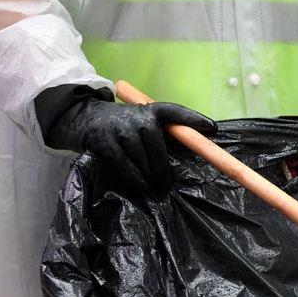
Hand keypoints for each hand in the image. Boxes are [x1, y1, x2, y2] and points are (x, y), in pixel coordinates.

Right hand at [35, 86, 214, 194]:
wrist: (85, 118)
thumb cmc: (122, 124)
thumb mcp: (141, 119)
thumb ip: (159, 132)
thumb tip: (183, 158)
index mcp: (152, 110)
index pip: (176, 112)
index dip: (194, 119)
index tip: (212, 128)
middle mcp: (139, 117)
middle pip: (158, 150)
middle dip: (163, 172)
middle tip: (165, 186)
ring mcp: (121, 129)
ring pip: (143, 162)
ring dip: (148, 177)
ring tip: (150, 186)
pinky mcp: (106, 142)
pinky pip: (126, 167)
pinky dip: (134, 178)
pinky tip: (139, 185)